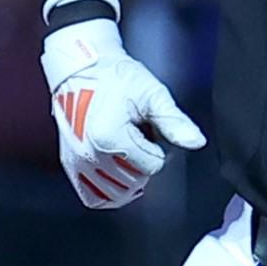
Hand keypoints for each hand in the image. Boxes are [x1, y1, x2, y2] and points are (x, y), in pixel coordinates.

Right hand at [40, 18, 205, 208]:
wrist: (81, 68)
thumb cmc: (115, 77)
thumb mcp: (151, 94)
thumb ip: (174, 122)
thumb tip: (196, 142)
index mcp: (109, 139)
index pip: (153, 166)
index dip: (156, 146)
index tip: (147, 127)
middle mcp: (89, 156)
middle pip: (136, 182)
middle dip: (142, 160)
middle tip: (135, 134)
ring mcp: (77, 163)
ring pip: (117, 194)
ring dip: (127, 177)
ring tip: (124, 148)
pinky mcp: (70, 166)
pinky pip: (93, 197)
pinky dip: (108, 190)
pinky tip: (115, 170)